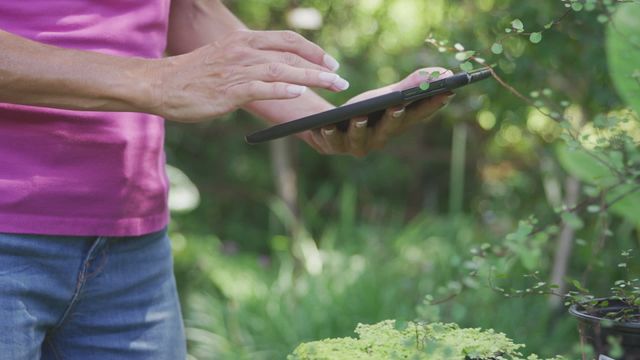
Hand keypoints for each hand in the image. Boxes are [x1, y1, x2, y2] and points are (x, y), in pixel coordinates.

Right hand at [147, 30, 348, 122]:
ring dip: (312, 79)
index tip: (330, 64)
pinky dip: (283, 90)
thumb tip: (275, 74)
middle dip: (320, 68)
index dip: (313, 50)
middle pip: (292, 55)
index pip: (287, 40)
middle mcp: (244, 50)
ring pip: (283, 70)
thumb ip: (250, 62)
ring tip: (332, 86)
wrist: (162, 85)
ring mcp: (238, 69)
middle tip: (340, 81)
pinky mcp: (230, 89)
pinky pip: (262, 87)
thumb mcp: (225, 59)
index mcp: (244, 40)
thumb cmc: (194, 76)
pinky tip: (299, 94)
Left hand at [304, 67, 454, 156]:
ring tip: (358, 116)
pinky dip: (329, 134)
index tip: (446, 91)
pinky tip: (326, 126)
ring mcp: (357, 145)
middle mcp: (381, 139)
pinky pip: (331, 142)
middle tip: (397, 105)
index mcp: (398, 126)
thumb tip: (444, 73)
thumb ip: (412, 86)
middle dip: (394, 118)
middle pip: (389, 129)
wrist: (328, 126)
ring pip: (359, 139)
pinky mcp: (333, 146)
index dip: (432, 104)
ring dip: (359, 129)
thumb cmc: (365, 109)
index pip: (419, 115)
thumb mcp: (387, 96)